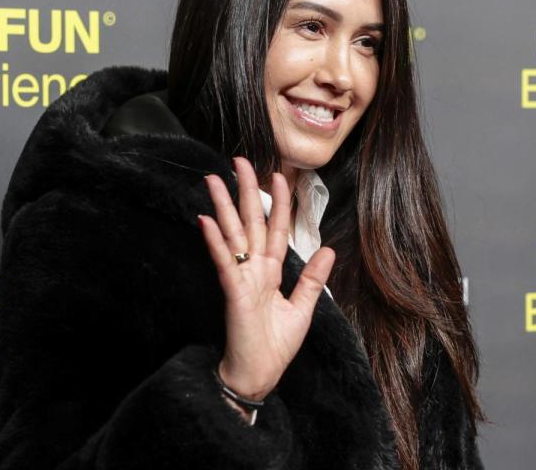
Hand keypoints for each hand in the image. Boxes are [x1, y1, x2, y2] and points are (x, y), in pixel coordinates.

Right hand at [198, 156, 334, 401]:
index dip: (277, 202)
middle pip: (250, 222)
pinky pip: (224, 262)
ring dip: (223, 206)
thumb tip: (329, 250)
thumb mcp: (303, 309)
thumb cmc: (275, 346)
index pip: (275, 229)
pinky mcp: (233, 292)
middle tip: (239, 161)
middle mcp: (255, 269)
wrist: (259, 375)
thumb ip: (313, 279)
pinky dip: (216, 241)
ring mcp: (242, 278)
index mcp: (271, 271)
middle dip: (245, 191)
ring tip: (214, 180)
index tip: (278, 176)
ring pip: (232, 234)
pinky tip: (206, 220)